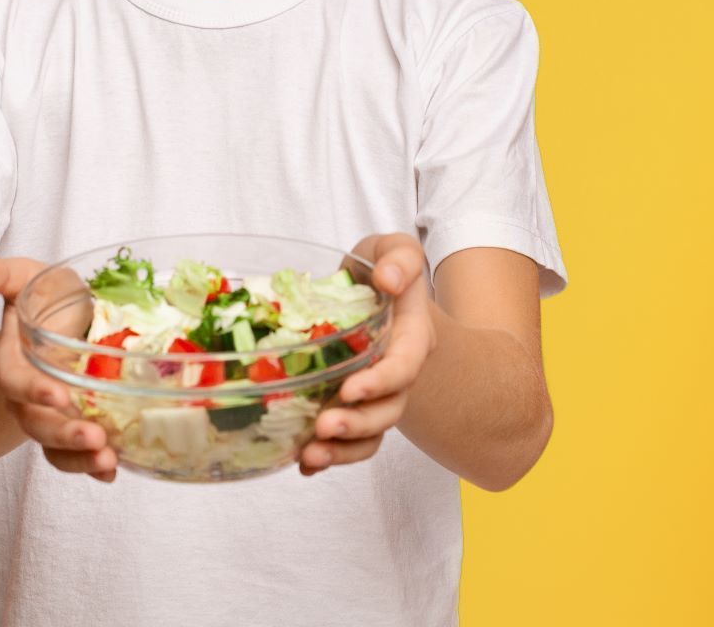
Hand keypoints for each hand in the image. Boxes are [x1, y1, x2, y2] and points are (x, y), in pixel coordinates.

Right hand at [0, 257, 118, 482]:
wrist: (56, 326)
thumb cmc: (46, 301)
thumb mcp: (29, 279)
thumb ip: (3, 275)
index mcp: (13, 361)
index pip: (15, 381)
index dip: (33, 390)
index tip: (59, 395)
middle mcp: (27, 397)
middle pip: (37, 424)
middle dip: (64, 434)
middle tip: (95, 437)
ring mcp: (48, 417)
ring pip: (54, 448)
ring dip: (78, 458)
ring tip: (107, 459)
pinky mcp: (70, 429)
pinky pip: (74, 457)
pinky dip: (91, 468)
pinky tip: (111, 470)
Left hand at [301, 232, 435, 476]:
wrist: (379, 291)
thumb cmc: (384, 270)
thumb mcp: (394, 250)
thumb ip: (400, 259)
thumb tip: (388, 281)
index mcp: (410, 336)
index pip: (404, 366)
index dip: (380, 382)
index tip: (350, 389)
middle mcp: (396, 373)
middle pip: (387, 410)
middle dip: (357, 424)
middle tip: (323, 426)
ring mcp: (376, 395)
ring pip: (370, 434)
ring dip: (342, 449)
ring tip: (309, 456)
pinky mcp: (354, 406)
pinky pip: (351, 441)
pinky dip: (330, 455)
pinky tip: (303, 463)